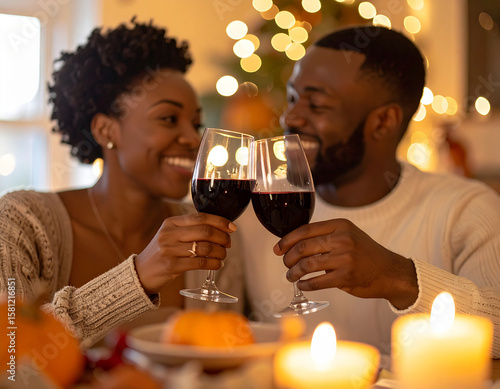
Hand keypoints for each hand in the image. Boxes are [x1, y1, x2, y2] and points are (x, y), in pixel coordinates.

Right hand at [134, 213, 236, 293]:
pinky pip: (199, 263)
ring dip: (220, 252)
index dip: (220, 221)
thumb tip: (220, 228)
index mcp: (171, 222)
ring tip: (223, 255)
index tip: (232, 227)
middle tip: (228, 243)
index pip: (200, 217)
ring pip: (204, 247)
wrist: (140, 273)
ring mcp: (169, 250)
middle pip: (205, 231)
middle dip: (222, 237)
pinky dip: (213, 264)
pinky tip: (217, 264)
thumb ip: (190, 229)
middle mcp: (169, 234)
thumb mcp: (170, 235)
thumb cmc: (161, 253)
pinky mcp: (171, 266)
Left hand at [273, 218, 417, 308]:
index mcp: (340, 225)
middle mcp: (342, 239)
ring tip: (291, 276)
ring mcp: (345, 258)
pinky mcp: (346, 276)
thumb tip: (294, 244)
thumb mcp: (348, 235)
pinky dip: (305, 284)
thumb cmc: (365, 254)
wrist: (389, 271)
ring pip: (307, 264)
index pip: (305, 230)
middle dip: (288, 258)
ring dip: (294, 272)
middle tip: (285, 264)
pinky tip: (302, 285)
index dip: (287, 240)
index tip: (277, 248)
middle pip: (303, 247)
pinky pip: (317, 281)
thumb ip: (325, 236)